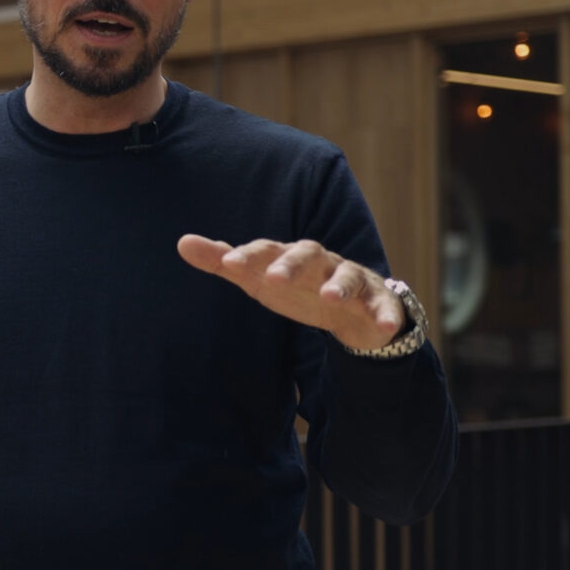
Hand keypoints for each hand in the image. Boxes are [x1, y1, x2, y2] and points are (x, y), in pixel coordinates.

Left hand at [177, 235, 405, 351]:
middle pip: (308, 255)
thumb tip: (182, 243)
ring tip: (330, 298)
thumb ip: (223, 262)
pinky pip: (384, 306)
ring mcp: (351, 279)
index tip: (228, 264)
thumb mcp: (257, 278)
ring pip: (348, 276)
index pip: (267, 249)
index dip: (248, 255)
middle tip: (274, 279)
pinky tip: (385, 327)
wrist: (349, 307)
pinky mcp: (377, 300)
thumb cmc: (296, 287)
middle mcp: (321, 262)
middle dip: (293, 265)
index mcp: (289, 256)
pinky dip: (387, 315)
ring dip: (340, 286)